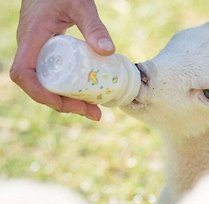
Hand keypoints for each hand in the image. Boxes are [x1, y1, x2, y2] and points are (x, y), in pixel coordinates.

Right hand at [10, 0, 114, 119]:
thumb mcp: (81, 6)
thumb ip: (93, 26)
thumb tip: (109, 51)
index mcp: (32, 39)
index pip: (23, 74)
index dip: (40, 93)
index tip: (65, 103)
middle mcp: (30, 49)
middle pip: (39, 87)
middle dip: (64, 104)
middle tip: (93, 112)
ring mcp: (37, 52)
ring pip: (47, 85)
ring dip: (68, 101)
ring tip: (94, 110)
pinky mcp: (46, 53)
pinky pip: (53, 76)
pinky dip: (68, 90)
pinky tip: (87, 95)